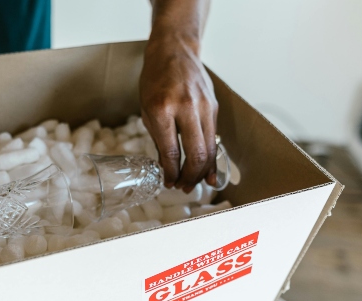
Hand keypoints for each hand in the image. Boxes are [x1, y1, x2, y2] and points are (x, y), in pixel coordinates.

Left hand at [140, 33, 217, 191]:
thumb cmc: (155, 80)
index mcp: (162, 109)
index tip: (169, 183)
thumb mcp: (147, 109)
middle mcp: (186, 107)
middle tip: (183, 188)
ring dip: (203, 170)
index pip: (171, 151)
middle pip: (196, 153)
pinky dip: (212, 156)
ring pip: (210, 148)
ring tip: (195, 183)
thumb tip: (167, 167)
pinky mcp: (214, 106)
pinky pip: (214, 137)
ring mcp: (203, 106)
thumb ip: (158, 138)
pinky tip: (209, 171)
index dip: (171, 172)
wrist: (174, 51)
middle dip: (190, 176)